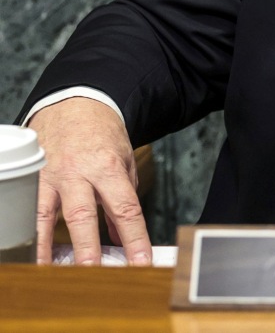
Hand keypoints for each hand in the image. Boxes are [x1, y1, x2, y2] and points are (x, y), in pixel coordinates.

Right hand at [27, 98, 151, 265]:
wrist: (74, 103)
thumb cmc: (102, 135)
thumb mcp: (123, 161)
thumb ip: (123, 199)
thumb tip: (121, 237)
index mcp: (108, 167)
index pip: (125, 209)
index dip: (134, 239)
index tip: (141, 262)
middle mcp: (78, 173)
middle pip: (83, 216)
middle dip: (89, 249)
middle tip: (96, 276)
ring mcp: (51, 177)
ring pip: (47, 217)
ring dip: (50, 249)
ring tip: (55, 274)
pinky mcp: (32, 179)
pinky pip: (29, 212)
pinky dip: (32, 236)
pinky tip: (34, 256)